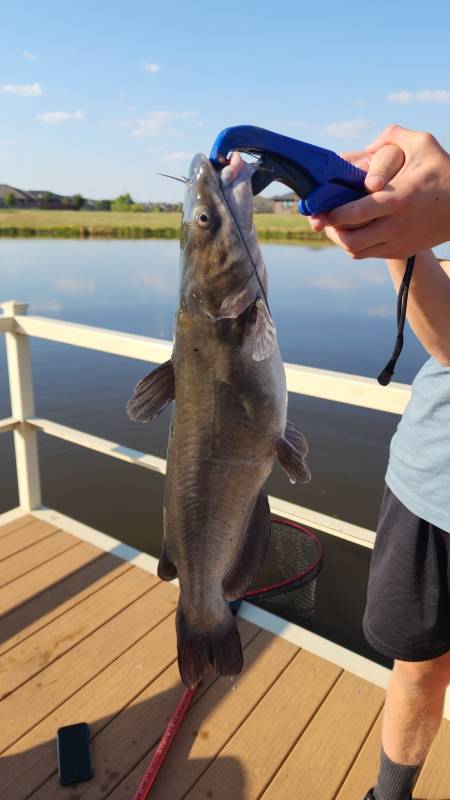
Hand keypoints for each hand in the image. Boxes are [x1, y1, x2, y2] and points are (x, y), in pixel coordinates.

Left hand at [310, 125, 449, 257]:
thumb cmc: (443, 171)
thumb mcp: (423, 144)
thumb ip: (394, 135)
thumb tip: (367, 142)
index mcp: (398, 199)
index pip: (355, 213)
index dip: (332, 214)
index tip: (321, 208)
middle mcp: (397, 225)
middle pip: (351, 240)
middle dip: (331, 230)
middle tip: (323, 218)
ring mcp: (398, 242)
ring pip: (356, 251)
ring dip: (341, 239)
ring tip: (335, 224)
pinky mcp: (401, 251)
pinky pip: (368, 254)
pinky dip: (355, 245)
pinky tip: (353, 229)